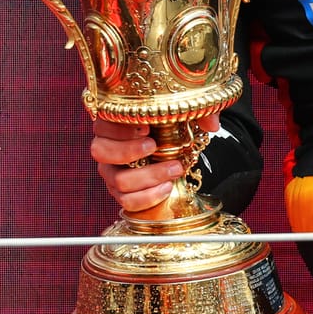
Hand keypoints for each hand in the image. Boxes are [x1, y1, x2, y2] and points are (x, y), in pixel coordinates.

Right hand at [88, 112, 220, 214]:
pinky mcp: (120, 192)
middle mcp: (104, 147)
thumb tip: (212, 125)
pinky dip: (147, 197)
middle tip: (153, 146)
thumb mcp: (182, 112)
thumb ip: (198, 112)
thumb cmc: (168, 124)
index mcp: (111, 122)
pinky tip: (166, 187)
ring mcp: (110, 172)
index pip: (101, 124)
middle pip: (100, 152)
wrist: (169, 147)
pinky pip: (126, 201)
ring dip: (147, 176)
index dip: (120, 128)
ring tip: (173, 169)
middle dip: (128, 151)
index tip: (145, 127)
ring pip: (117, 180)